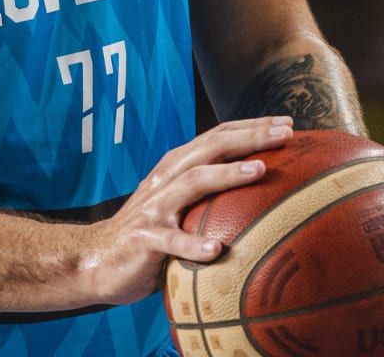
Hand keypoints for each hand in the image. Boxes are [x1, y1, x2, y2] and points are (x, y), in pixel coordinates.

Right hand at [79, 116, 293, 305]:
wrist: (96, 259)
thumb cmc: (150, 236)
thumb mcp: (179, 208)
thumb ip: (209, 199)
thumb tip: (266, 204)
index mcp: (176, 169)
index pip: (217, 137)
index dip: (250, 127)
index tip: (287, 123)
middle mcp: (165, 180)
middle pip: (209, 148)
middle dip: (248, 137)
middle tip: (285, 133)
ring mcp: (154, 208)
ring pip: (192, 182)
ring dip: (226, 174)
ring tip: (258, 170)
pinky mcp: (144, 239)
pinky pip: (171, 242)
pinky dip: (193, 244)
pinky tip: (216, 251)